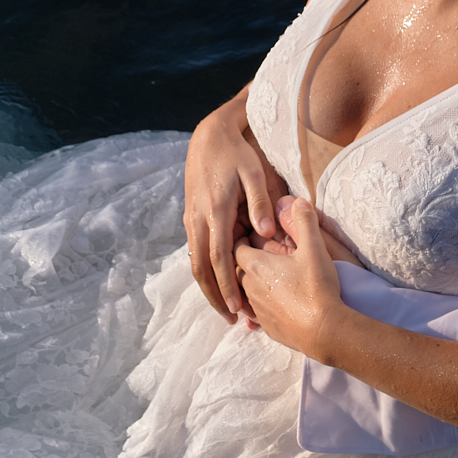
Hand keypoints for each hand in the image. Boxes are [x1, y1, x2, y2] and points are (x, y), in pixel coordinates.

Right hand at [185, 89, 288, 316]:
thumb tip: (267, 233)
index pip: (219, 258)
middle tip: (232, 320)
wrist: (208, 137)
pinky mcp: (191, 219)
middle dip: (216, 296)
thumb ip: (260, 202)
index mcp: (215, 212)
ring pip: (195, 263)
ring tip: (225, 309)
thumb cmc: (236, 154)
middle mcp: (198, 220)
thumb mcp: (254, 172)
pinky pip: (195, 253)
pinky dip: (205, 273)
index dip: (228, 285)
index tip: (237, 308)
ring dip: (208, 288)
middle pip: (201, 269)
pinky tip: (217, 284)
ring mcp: (191, 220)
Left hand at [234, 198, 345, 359]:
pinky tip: (276, 303)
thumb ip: (304, 221)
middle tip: (263, 255)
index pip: (236, 247)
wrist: (323, 331)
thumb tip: (299, 200)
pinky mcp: (266, 327)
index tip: (254, 236)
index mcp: (255, 265)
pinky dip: (263, 306)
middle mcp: (249, 287)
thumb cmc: (316, 287)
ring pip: (245, 293)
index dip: (243, 239)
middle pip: (238, 270)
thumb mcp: (314, 248)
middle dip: (246, 262)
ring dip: (254, 285)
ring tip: (269, 280)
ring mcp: (256, 310)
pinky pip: (257, 314)